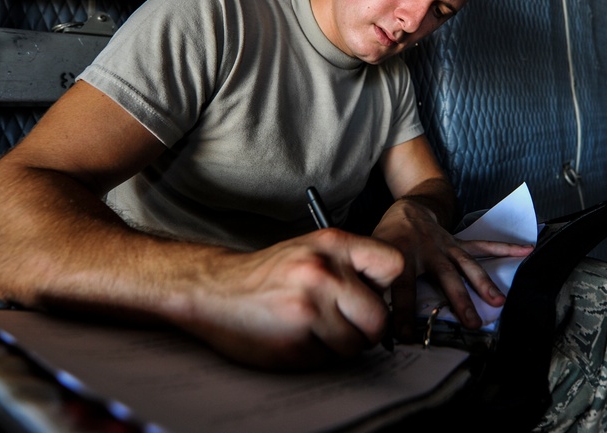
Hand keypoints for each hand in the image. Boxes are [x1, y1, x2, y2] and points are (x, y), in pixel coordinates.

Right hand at [174, 229, 402, 369]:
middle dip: (367, 329)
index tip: (371, 294)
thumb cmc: (268, 273)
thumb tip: (387, 295)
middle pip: (379, 318)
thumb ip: (349, 264)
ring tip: (313, 328)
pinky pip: (327, 361)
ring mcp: (309, 310)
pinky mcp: (294, 344)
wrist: (213, 290)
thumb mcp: (310, 249)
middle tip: (346, 325)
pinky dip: (315, 355)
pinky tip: (295, 337)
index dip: (385, 286)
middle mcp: (323, 274)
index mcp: (332, 245)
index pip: (393, 265)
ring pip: (354, 345)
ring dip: (339, 345)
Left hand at [371, 199, 533, 340]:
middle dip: (458, 301)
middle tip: (470, 323)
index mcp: (402, 257)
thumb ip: (374, 283)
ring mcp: (446, 246)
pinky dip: (505, 249)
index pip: (402, 290)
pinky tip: (526, 249)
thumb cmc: (387, 239)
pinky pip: (483, 246)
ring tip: (499, 302)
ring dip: (484, 284)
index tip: (404, 337)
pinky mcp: (459, 243)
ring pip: (467, 266)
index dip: (402, 314)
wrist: (407, 210)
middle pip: (445, 278)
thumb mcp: (372, 258)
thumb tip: (367, 313)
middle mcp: (427, 251)